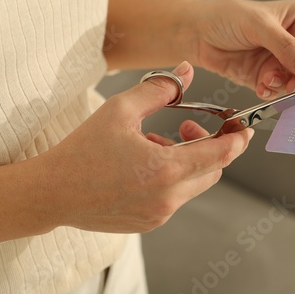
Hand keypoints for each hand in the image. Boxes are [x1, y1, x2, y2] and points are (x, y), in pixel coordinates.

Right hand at [40, 61, 253, 233]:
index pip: (221, 155)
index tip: (242, 127)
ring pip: (194, 184)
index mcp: (165, 169)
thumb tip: (187, 71)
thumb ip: (160, 88)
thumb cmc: (82, 150)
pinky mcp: (149, 222)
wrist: (51, 193)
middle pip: (212, 170)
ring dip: (187, 161)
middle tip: (187, 127)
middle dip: (209, 146)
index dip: (238, 139)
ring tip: (155, 144)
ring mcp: (159, 215)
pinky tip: (144, 165)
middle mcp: (168, 198)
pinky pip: (175, 197)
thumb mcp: (121, 110)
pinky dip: (172, 178)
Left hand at [192, 0, 294, 98]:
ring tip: (267, 80)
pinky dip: (269, 91)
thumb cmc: (226, 18)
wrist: (196, 34)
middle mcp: (293, 42)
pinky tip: (260, 86)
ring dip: (282, 86)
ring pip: (294, 82)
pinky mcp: (264, 77)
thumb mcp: (259, 26)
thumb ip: (286, 47)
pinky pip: (276, 90)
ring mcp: (279, 61)